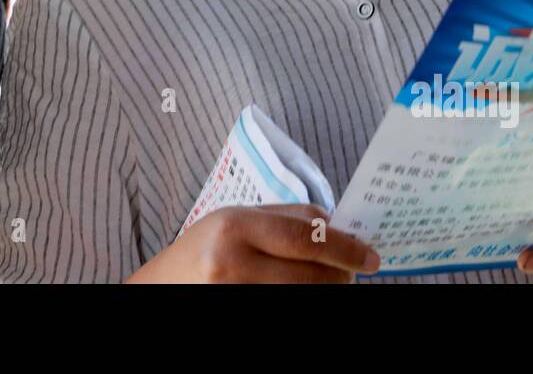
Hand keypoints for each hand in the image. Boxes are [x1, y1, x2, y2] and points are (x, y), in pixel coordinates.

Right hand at [125, 204, 379, 283]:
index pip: (305, 237)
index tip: (370, 256)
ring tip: (329, 279)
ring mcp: (237, 297)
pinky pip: (289, 308)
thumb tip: (335, 225)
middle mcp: (234, 265)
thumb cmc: (201, 249)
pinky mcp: (244, 316)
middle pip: (313, 274)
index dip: (345, 248)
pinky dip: (306, 299)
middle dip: (342, 273)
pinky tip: (304, 290)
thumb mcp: (234, 219)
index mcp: (234, 228)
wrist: (162, 287)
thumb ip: (284, 217)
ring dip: (327, 288)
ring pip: (306, 295)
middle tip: (354, 270)